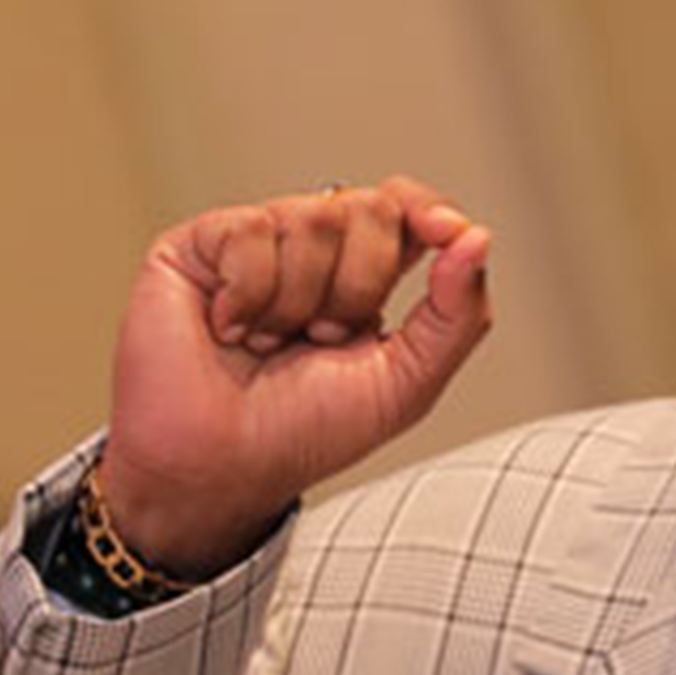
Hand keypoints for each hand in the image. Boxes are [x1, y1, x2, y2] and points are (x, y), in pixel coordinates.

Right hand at [102, 179, 494, 574]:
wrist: (222, 466)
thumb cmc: (305, 434)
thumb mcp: (407, 383)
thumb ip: (456, 315)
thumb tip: (477, 238)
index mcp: (363, 277)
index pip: (405, 210)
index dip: (427, 210)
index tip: (445, 233)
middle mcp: (311, 251)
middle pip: (369, 208)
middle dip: (359, 285)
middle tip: (323, 340)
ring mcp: (255, 242)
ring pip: (313, 217)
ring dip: (301, 301)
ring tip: (271, 344)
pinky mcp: (198, 245)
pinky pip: (248, 230)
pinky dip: (249, 293)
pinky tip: (229, 329)